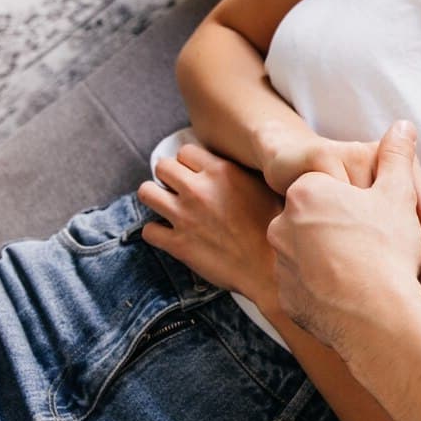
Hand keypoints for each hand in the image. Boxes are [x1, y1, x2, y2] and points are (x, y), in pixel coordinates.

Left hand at [137, 141, 283, 307]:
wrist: (270, 269)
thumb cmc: (273, 229)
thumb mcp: (264, 188)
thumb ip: (242, 172)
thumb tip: (231, 165)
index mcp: (221, 172)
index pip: (186, 151)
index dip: (189, 163)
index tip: (195, 174)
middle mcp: (198, 190)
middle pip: (162, 167)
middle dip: (168, 176)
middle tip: (179, 189)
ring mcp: (184, 217)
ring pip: (146, 192)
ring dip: (155, 197)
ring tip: (166, 206)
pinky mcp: (177, 244)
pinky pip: (149, 230)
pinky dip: (156, 232)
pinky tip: (169, 234)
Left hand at [267, 120, 420, 350]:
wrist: (375, 317)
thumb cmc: (385, 249)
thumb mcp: (397, 194)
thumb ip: (396, 156)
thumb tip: (402, 126)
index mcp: (306, 190)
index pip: (334, 188)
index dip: (364, 203)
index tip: (382, 219)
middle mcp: (283, 224)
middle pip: (321, 221)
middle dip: (347, 230)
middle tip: (380, 246)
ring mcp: (281, 263)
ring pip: (313, 255)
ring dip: (336, 260)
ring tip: (370, 275)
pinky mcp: (287, 297)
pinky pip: (309, 287)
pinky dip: (329, 289)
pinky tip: (357, 296)